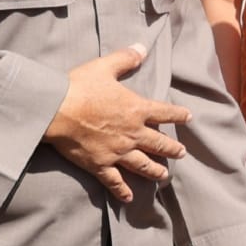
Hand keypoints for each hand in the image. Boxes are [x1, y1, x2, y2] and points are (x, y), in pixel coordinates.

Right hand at [44, 44, 191, 202]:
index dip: (178, 115)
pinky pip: (114, 181)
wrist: (56, 110)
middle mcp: (132, 133)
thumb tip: (142, 47)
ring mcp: (117, 151)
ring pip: (143, 165)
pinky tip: (129, 198)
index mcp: (136, 109)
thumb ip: (126, 58)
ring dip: (155, 170)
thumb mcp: (105, 67)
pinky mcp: (100, 164)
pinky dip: (122, 190)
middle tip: (182, 154)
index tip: (188, 118)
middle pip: (158, 143)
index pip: (165, 112)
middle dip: (172, 149)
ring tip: (164, 176)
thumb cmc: (79, 86)